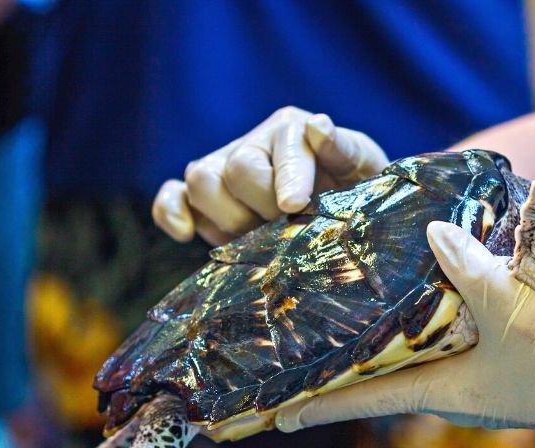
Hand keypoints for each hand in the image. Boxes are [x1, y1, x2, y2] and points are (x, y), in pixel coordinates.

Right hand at [153, 107, 387, 244]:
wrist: (340, 213)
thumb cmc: (356, 188)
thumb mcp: (363, 167)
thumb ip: (344, 148)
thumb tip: (318, 126)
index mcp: (291, 129)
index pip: (279, 149)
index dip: (287, 178)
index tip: (294, 204)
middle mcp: (251, 145)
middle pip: (235, 170)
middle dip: (263, 208)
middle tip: (290, 227)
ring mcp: (221, 171)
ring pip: (201, 184)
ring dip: (230, 219)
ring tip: (261, 234)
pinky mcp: (200, 199)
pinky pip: (172, 197)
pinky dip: (171, 213)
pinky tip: (185, 234)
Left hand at [275, 221, 534, 447]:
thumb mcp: (513, 311)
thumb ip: (469, 270)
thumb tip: (430, 230)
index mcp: (439, 391)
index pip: (363, 401)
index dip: (316, 405)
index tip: (273, 415)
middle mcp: (446, 391)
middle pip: (377, 384)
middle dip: (337, 375)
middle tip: (294, 361)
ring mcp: (469, 379)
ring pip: (407, 363)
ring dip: (375, 351)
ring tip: (340, 327)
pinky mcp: (491, 363)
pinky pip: (439, 348)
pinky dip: (416, 331)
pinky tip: (412, 304)